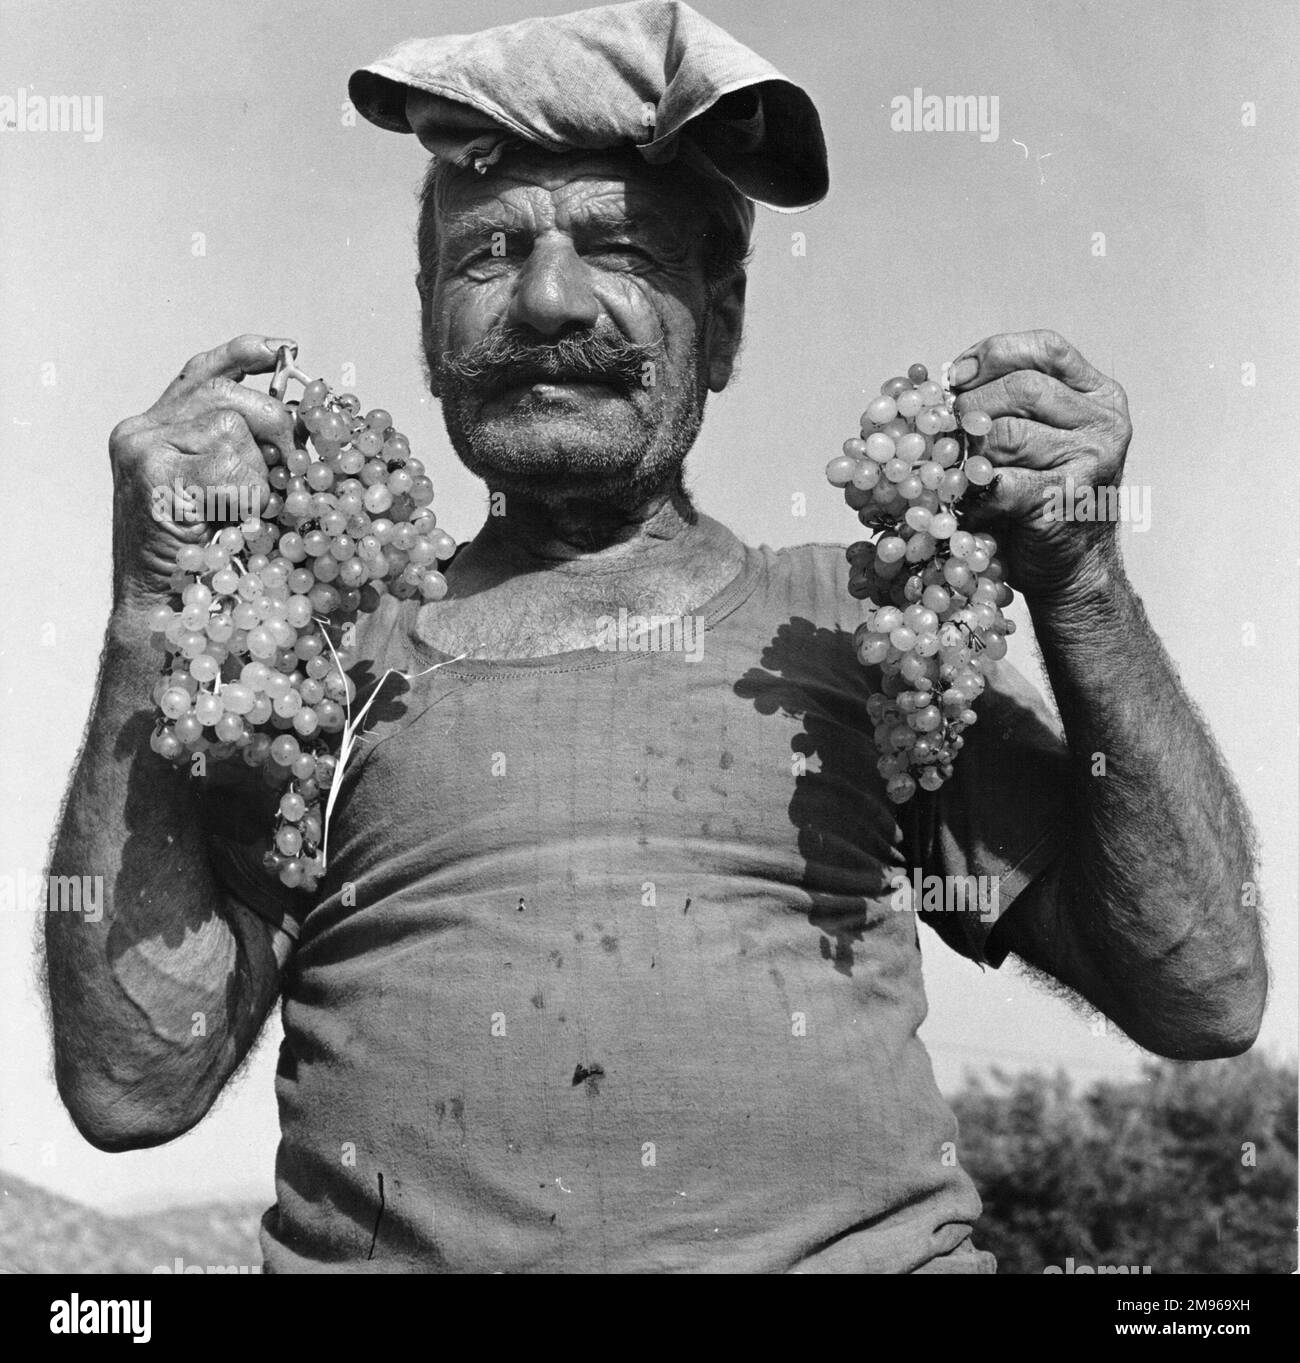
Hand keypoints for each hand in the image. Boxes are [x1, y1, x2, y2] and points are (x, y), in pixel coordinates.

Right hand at [108, 334, 297, 607]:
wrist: (159, 608)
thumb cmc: (202, 558)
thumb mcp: (223, 492)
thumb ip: (242, 451)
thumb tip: (299, 417)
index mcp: (155, 428)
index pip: (202, 372)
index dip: (244, 354)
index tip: (283, 348)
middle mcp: (140, 430)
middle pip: (228, 395)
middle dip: (273, 426)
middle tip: (292, 467)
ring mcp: (142, 451)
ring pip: (232, 429)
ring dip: (256, 477)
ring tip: (240, 515)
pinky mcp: (154, 476)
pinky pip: (228, 467)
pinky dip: (245, 498)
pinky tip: (229, 524)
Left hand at [948, 329, 1131, 596]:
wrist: (1072, 570)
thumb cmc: (1039, 501)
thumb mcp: (1031, 440)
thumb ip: (1003, 407)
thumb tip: (938, 385)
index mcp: (1098, 395)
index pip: (1047, 348)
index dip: (993, 354)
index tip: (954, 375)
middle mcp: (1105, 422)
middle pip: (1022, 388)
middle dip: (970, 407)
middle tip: (944, 434)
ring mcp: (1093, 460)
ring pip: (1005, 434)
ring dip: (968, 457)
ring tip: (959, 477)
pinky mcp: (1068, 499)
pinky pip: (1001, 483)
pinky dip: (974, 497)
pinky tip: (972, 508)